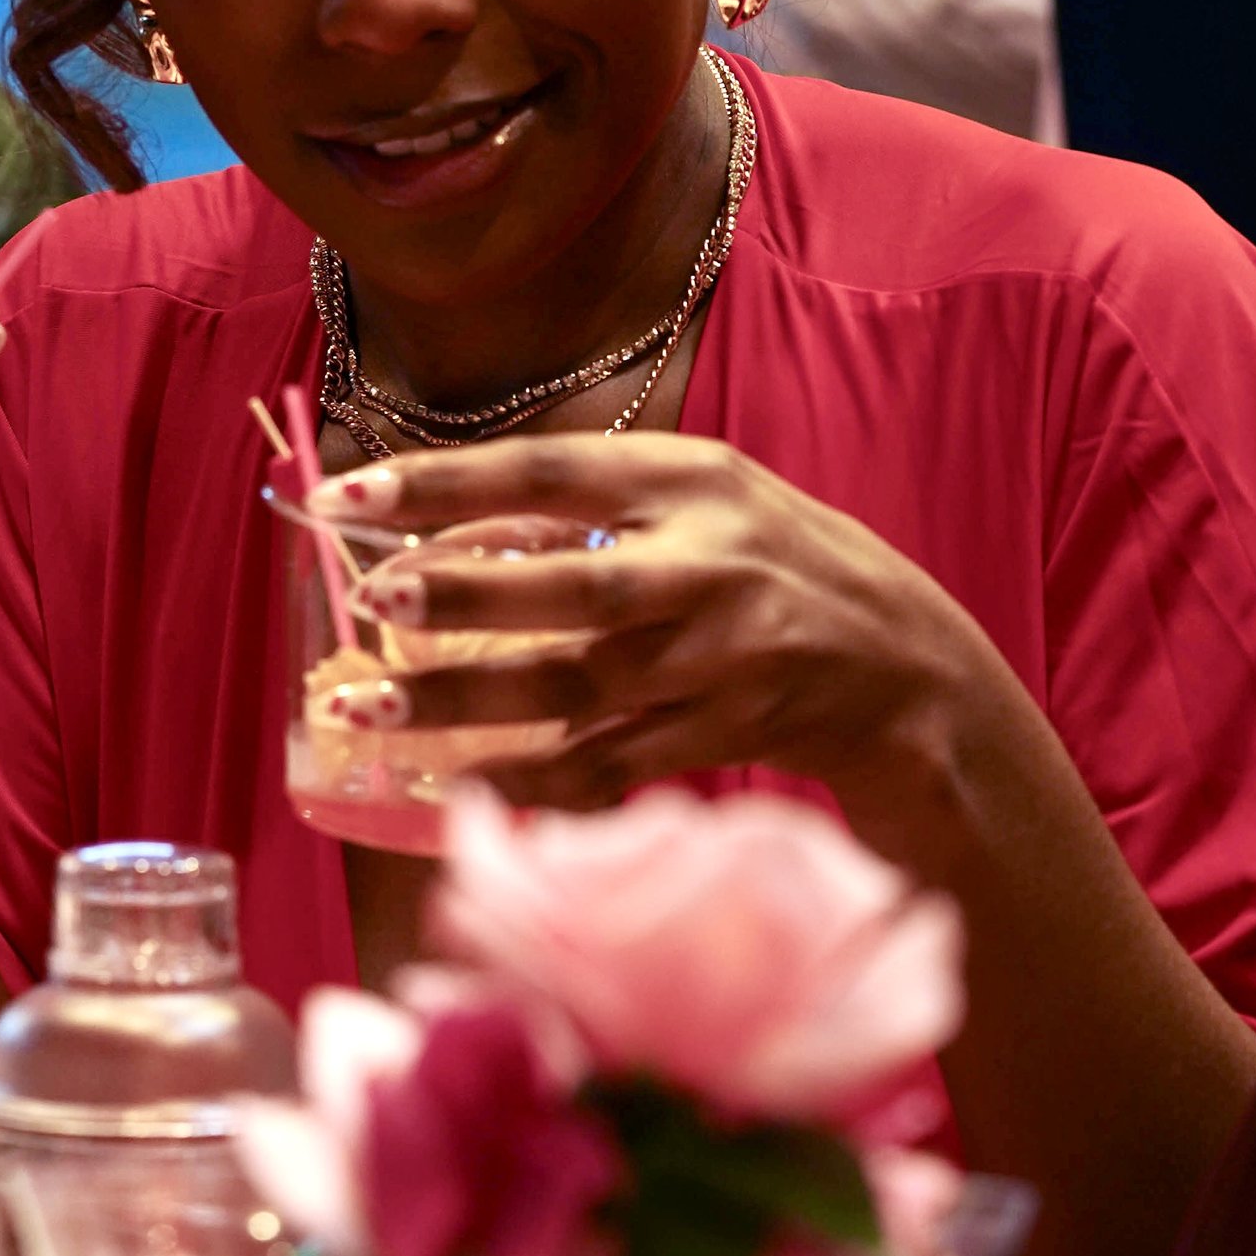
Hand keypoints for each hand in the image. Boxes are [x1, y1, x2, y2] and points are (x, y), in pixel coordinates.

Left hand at [309, 432, 1016, 818]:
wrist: (906, 667)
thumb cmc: (776, 563)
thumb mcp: (706, 494)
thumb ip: (597, 501)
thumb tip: (446, 521)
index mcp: (693, 481)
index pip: (550, 471)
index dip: (445, 483)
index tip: (349, 495)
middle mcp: (707, 568)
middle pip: (571, 588)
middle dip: (465, 596)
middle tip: (370, 595)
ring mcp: (717, 663)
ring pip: (573, 690)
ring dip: (464, 703)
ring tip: (367, 707)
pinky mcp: (721, 737)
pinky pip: (606, 766)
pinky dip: (528, 780)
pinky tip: (452, 784)